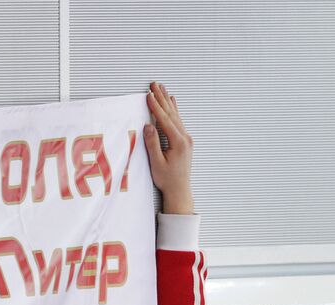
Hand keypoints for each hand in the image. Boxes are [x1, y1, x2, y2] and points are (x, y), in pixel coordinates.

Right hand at [144, 81, 194, 214]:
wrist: (180, 190)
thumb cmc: (167, 180)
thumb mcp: (157, 163)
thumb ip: (153, 144)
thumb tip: (148, 126)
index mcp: (178, 142)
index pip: (164, 120)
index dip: (155, 106)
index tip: (148, 95)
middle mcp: (184, 137)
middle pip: (171, 113)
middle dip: (161, 98)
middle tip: (154, 84)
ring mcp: (186, 138)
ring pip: (175, 115)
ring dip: (167, 101)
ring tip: (161, 88)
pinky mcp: (184, 141)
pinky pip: (177, 121)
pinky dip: (173, 110)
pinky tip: (172, 102)